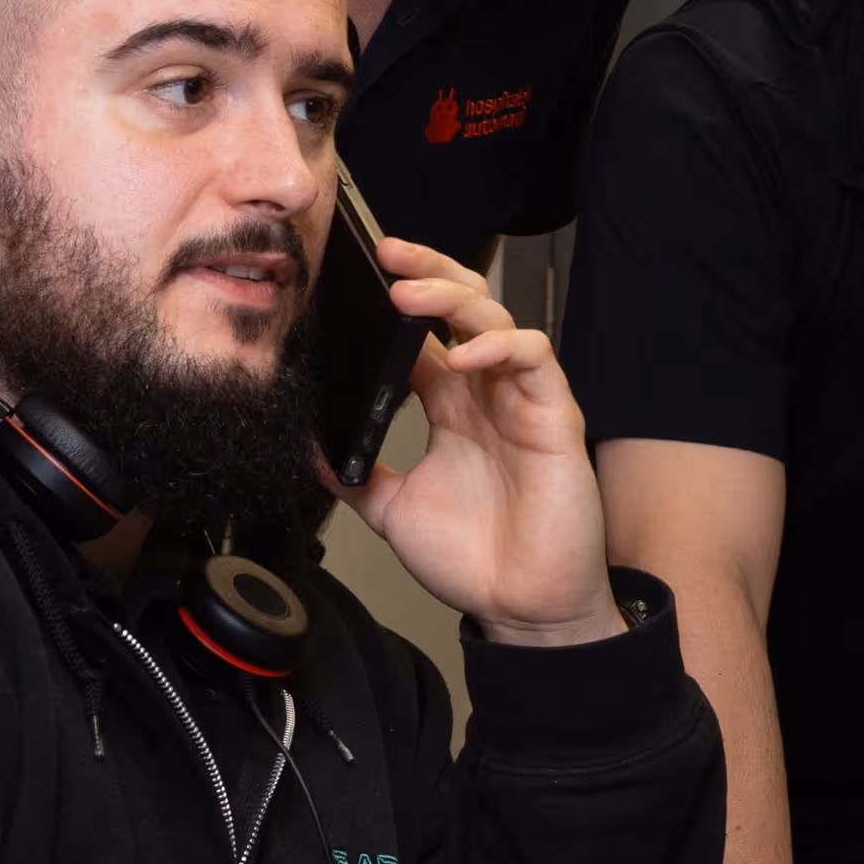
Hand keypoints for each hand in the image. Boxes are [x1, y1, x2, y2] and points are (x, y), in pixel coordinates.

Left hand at [329, 236, 619, 647]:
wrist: (521, 609)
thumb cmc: (474, 561)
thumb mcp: (392, 512)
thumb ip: (356, 476)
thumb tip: (309, 450)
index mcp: (451, 407)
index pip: (423, 334)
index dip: (396, 302)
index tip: (353, 282)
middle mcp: (485, 394)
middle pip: (462, 307)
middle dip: (428, 271)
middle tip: (387, 254)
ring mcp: (521, 400)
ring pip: (494, 320)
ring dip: (452, 298)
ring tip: (408, 295)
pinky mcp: (555, 416)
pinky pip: (533, 358)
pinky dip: (498, 347)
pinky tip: (461, 358)